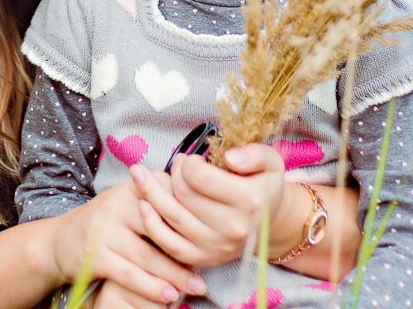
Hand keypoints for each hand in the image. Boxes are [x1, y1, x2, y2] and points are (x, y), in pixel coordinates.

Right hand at [48, 180, 206, 304]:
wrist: (61, 240)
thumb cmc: (108, 223)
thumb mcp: (129, 202)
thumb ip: (160, 202)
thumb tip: (204, 209)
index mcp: (132, 188)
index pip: (169, 198)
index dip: (192, 216)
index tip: (213, 233)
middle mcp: (117, 204)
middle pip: (161, 228)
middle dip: (187, 249)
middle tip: (210, 265)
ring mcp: (105, 230)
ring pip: (148, 256)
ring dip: (174, 275)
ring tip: (195, 287)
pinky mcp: (96, 255)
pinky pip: (130, 274)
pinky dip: (152, 287)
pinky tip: (168, 295)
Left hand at [129, 143, 286, 267]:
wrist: (270, 225)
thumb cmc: (264, 187)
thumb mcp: (272, 162)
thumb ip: (255, 153)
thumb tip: (230, 157)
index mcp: (249, 200)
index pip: (199, 177)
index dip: (187, 163)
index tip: (191, 160)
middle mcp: (233, 227)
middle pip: (183, 195)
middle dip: (172, 174)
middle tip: (175, 165)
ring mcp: (217, 246)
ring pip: (171, 217)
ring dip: (150, 193)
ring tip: (140, 175)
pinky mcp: (204, 259)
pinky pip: (169, 244)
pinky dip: (152, 224)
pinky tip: (142, 205)